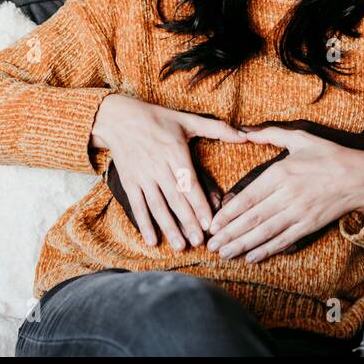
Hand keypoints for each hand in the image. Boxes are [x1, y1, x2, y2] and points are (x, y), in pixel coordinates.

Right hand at [91, 94, 247, 250]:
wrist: (118, 118)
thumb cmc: (156, 119)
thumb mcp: (186, 120)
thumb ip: (217, 129)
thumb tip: (244, 135)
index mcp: (175, 152)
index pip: (189, 183)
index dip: (199, 204)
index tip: (209, 223)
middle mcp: (158, 166)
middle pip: (175, 198)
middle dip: (187, 222)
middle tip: (199, 242)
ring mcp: (142, 176)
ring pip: (157, 205)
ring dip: (168, 227)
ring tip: (180, 245)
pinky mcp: (129, 182)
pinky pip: (137, 205)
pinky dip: (144, 223)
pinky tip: (152, 240)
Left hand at [205, 125, 363, 262]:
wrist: (362, 177)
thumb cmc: (330, 155)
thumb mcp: (301, 138)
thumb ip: (270, 134)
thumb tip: (244, 130)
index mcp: (281, 172)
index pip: (249, 197)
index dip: (229, 213)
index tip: (213, 224)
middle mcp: (288, 194)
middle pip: (252, 218)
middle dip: (229, 234)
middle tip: (211, 245)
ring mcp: (299, 212)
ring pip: (265, 232)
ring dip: (242, 245)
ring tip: (224, 253)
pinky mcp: (310, 225)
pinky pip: (284, 240)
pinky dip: (266, 249)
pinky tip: (251, 257)